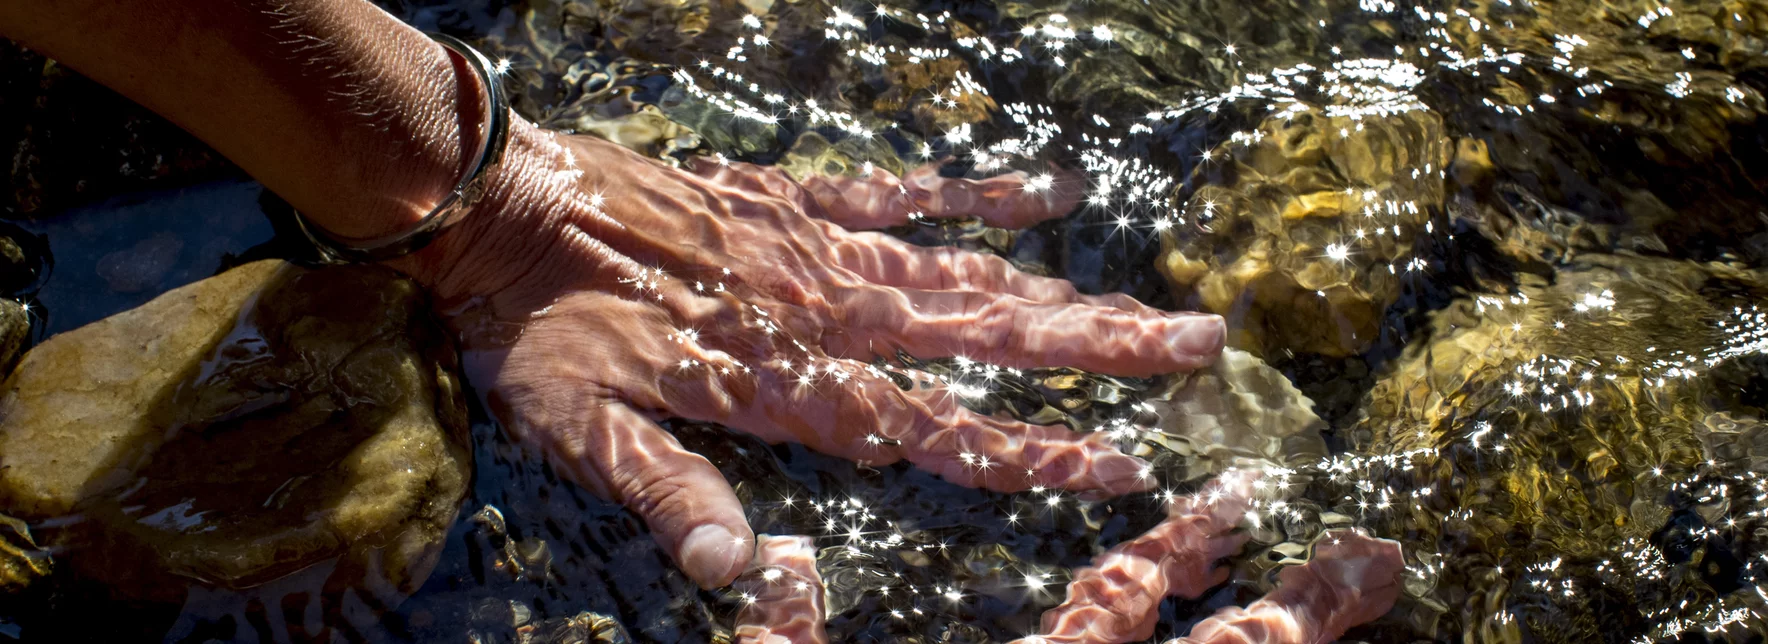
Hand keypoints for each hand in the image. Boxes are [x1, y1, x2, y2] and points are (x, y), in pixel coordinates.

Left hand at [394, 115, 1229, 588]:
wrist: (499, 203)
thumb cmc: (540, 330)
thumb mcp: (586, 432)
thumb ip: (671, 496)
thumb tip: (745, 571)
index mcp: (787, 382)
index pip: (932, 430)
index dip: (1029, 453)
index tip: (1122, 465)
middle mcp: (826, 311)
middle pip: (984, 338)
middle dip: (1095, 353)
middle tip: (1195, 349)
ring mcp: (819, 246)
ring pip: (965, 270)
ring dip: (1063, 290)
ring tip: (1152, 298)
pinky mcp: (796, 198)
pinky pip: (904, 191)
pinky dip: (978, 190)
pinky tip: (1049, 189)